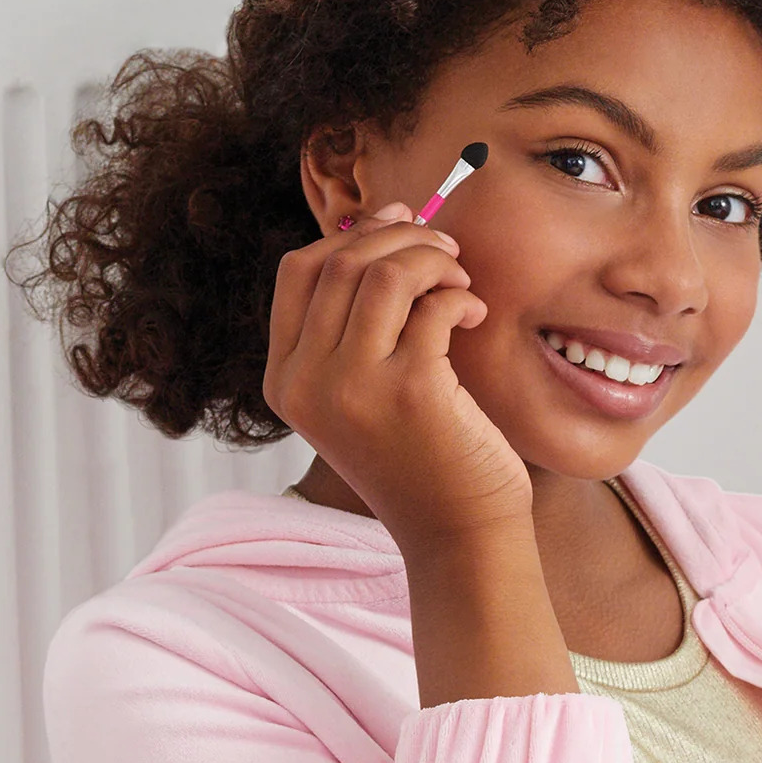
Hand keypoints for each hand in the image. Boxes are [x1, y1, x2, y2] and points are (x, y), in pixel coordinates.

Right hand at [263, 203, 525, 554]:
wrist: (458, 537)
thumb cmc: (422, 461)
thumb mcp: (361, 398)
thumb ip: (351, 330)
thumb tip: (377, 228)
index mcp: (286, 382)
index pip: (297, 272)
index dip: (350, 235)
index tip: (399, 225)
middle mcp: (309, 384)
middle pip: (339, 263)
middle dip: (400, 239)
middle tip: (445, 247)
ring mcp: (355, 387)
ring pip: (383, 274)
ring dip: (432, 258)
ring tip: (461, 278)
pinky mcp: (412, 391)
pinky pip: (433, 305)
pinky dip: (459, 295)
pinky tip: (475, 314)